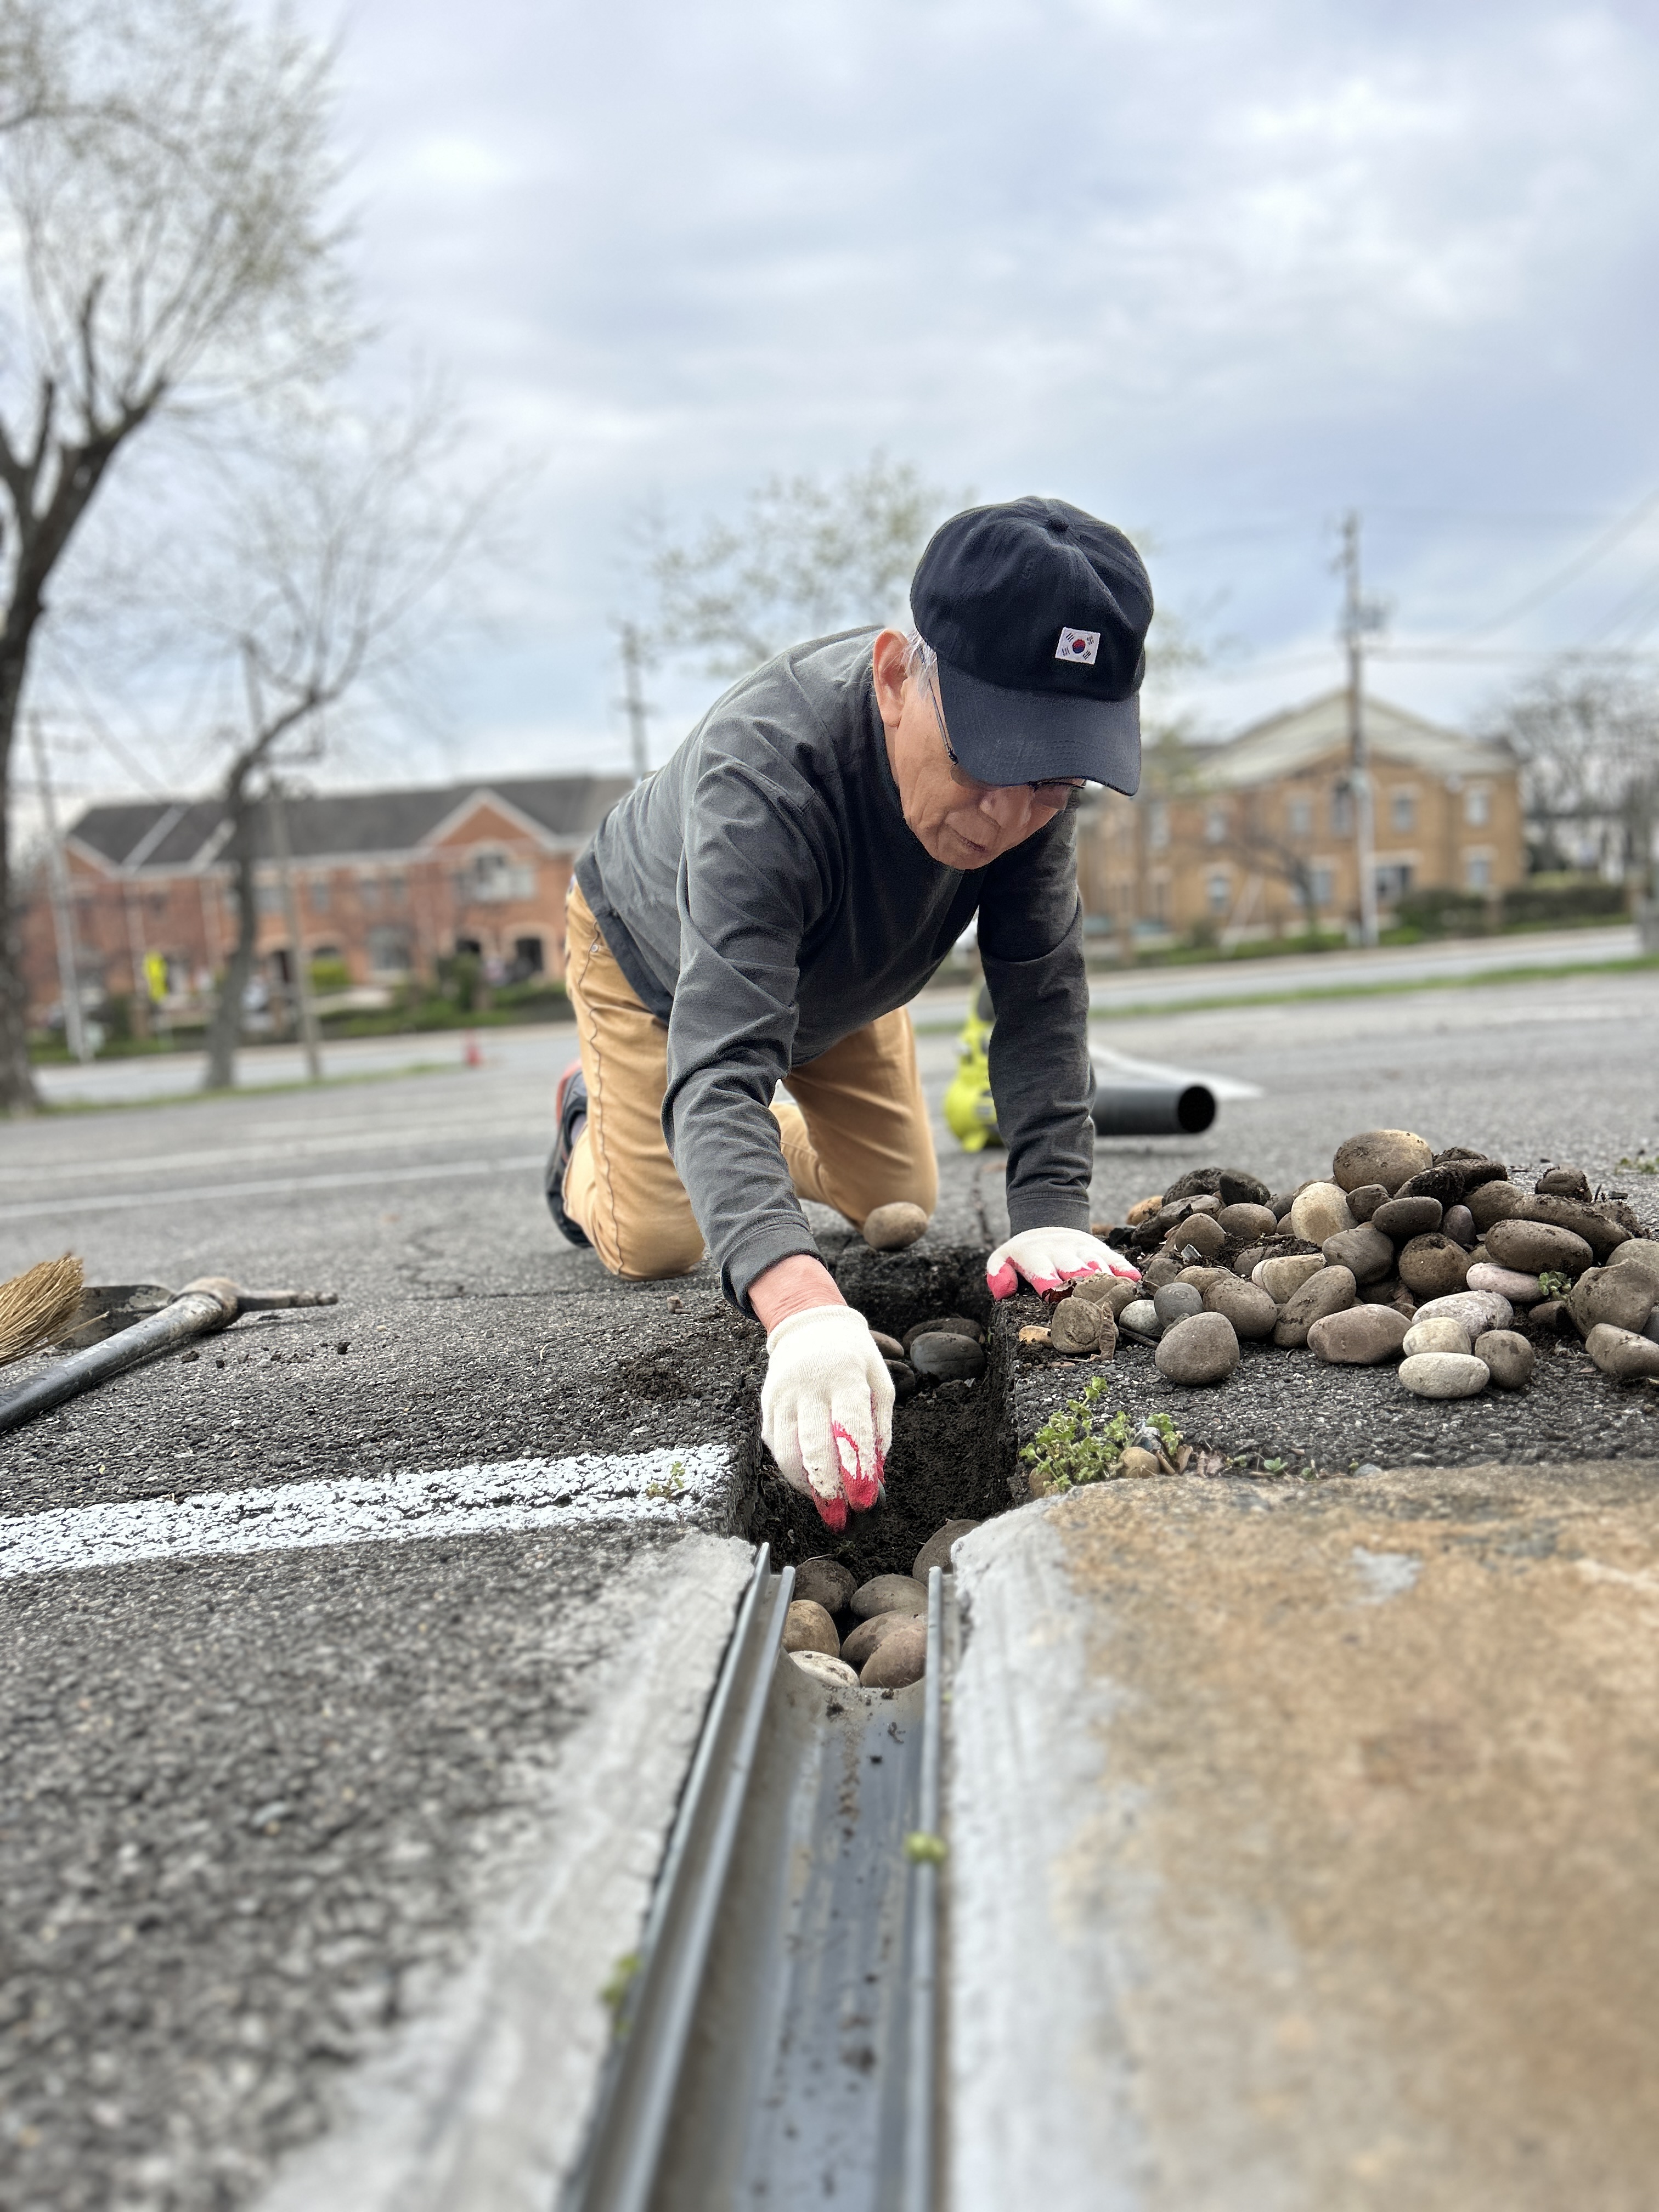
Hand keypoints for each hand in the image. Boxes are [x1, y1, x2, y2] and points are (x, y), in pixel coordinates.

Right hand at [761, 1305, 893, 1530]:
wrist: (810, 1326)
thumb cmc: (853, 1358)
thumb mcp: (879, 1380)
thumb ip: (880, 1425)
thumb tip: (876, 1472)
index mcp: (845, 1376)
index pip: (851, 1428)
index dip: (857, 1468)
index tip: (865, 1501)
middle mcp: (810, 1386)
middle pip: (815, 1444)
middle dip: (829, 1487)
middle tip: (841, 1518)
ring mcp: (783, 1395)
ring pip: (787, 1450)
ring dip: (805, 1484)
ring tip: (824, 1505)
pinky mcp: (767, 1404)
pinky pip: (775, 1444)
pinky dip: (790, 1469)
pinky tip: (808, 1482)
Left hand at [986, 1226, 1139, 1299]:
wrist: (1046, 1226)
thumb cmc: (1024, 1254)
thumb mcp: (1002, 1258)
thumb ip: (997, 1274)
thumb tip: (1002, 1292)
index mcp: (1034, 1256)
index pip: (1041, 1271)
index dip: (1048, 1285)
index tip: (1054, 1299)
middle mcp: (1060, 1251)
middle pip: (1073, 1268)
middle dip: (1081, 1284)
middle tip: (1090, 1301)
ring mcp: (1082, 1249)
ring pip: (1095, 1263)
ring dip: (1105, 1278)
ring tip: (1116, 1293)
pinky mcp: (1099, 1249)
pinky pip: (1113, 1258)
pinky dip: (1123, 1269)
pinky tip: (1133, 1280)